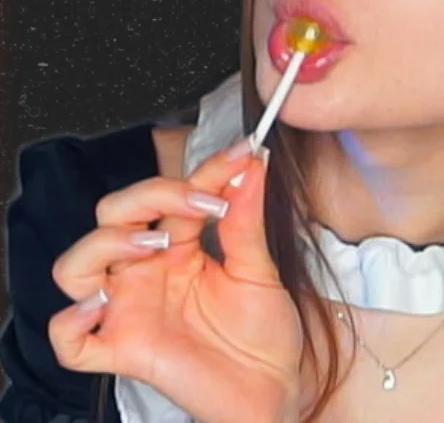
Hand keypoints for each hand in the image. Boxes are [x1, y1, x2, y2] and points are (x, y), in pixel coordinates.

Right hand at [48, 139, 302, 422]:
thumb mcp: (259, 268)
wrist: (274, 385)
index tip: (241, 155)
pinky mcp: (125, 351)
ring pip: (77, 267)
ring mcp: (131, 309)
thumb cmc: (263, 327)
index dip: (204, 171)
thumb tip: (251, 162)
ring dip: (107, 245)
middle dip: (148, 196)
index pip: (172, 195)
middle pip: (113, 215)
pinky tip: (103, 305)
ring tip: (155, 244)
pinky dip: (72, 322)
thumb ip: (247, 219)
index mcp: (178, 245)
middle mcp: (147, 270)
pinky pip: (71, 340)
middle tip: (200, 203)